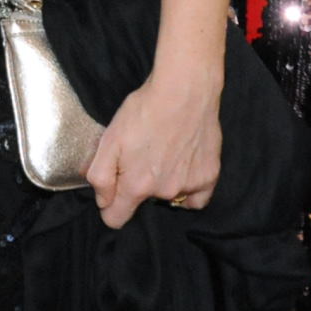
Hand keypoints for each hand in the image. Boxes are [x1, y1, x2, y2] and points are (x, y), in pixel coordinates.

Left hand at [87, 68, 222, 228]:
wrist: (184, 91)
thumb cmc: (143, 111)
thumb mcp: (108, 139)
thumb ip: (100, 176)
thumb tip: (103, 201)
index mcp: (136, 186)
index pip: (116, 219)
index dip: (109, 206)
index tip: (112, 192)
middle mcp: (164, 192)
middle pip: (143, 202)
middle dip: (137, 185)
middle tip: (140, 155)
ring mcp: (190, 186)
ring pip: (169, 197)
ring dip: (163, 182)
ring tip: (163, 152)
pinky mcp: (210, 177)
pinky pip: (196, 198)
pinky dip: (189, 189)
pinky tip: (183, 167)